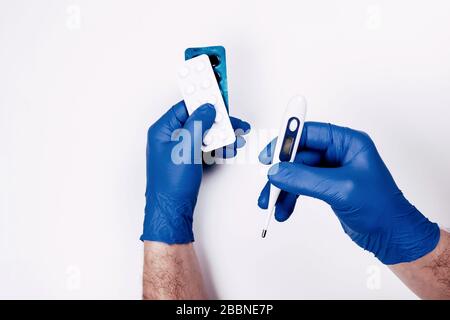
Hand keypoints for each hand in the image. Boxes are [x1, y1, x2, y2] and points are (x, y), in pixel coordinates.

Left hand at [141, 101, 250, 243]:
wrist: (172, 211)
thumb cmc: (170, 185)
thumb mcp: (186, 148)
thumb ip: (198, 124)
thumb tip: (207, 108)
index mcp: (162, 130)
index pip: (185, 107)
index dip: (203, 101)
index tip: (218, 95)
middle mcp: (169, 138)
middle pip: (197, 120)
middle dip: (217, 121)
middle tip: (234, 122)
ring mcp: (178, 150)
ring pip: (203, 134)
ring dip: (220, 135)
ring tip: (235, 138)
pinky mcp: (187, 160)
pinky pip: (203, 147)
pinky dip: (216, 147)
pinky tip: (227, 149)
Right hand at [258, 122, 439, 263]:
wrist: (391, 236)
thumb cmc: (382, 209)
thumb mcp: (341, 189)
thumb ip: (306, 179)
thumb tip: (278, 171)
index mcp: (348, 143)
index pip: (310, 132)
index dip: (287, 140)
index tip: (270, 153)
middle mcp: (339, 153)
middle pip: (298, 155)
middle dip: (281, 171)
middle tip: (268, 183)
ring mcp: (331, 170)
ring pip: (296, 172)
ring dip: (282, 188)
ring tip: (272, 204)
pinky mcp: (326, 186)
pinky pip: (300, 186)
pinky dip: (289, 197)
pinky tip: (284, 210)